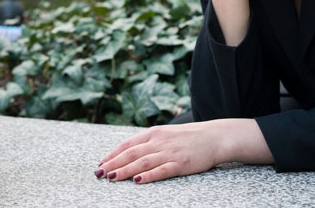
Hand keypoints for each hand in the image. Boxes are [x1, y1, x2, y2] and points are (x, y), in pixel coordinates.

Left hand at [95, 121, 222, 183]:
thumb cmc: (189, 137)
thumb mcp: (166, 134)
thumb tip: (130, 152)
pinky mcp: (181, 164)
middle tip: (99, 173)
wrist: (215, 137)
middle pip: (131, 153)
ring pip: (142, 162)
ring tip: (112, 178)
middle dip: (113, 164)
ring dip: (125, 170)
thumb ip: (150, 142)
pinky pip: (162, 170)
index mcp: (154, 133)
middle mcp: (159, 141)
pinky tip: (138, 180)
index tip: (100, 164)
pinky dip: (149, 176)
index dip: (112, 154)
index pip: (128, 144)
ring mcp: (170, 152)